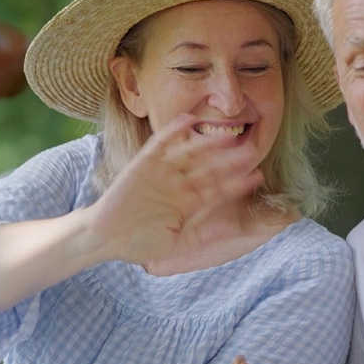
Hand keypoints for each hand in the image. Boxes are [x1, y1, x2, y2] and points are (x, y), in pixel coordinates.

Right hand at [91, 113, 264, 264]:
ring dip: (209, 143)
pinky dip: (173, 131)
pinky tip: (188, 120)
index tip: (258, 177)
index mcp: (189, 203)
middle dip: (230, 161)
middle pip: (209, 169)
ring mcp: (162, 173)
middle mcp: (179, 185)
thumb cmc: (140, 243)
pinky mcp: (143, 164)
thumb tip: (234, 228)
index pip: (218, 190)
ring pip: (190, 154)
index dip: (238, 183)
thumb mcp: (178, 244)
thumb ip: (205, 234)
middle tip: (253, 150)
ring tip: (229, 135)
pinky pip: (160, 144)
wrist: (104, 237)